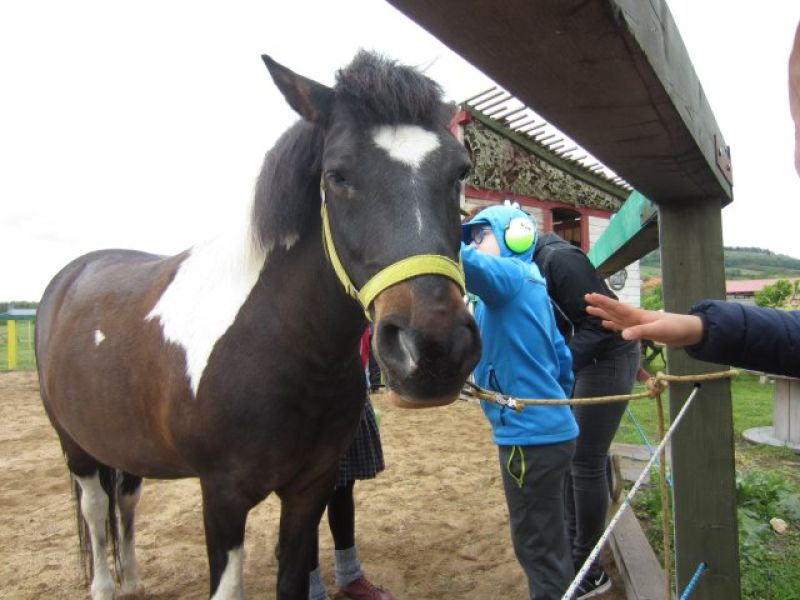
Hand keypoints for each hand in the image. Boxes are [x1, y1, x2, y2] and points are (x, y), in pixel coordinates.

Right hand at [584, 293, 704, 347]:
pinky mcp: (640, 330)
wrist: (689, 332)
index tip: (590, 296)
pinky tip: (605, 323)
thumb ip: (640, 332)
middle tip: (586, 298)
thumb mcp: (659, 331)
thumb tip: (622, 335)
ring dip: (603, 313)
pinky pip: (622, 326)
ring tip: (589, 310)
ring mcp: (637, 323)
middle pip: (613, 310)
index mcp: (638, 315)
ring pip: (615, 317)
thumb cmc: (675, 329)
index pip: (617, 307)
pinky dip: (612, 324)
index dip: (603, 302)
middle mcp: (635, 317)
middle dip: (600, 304)